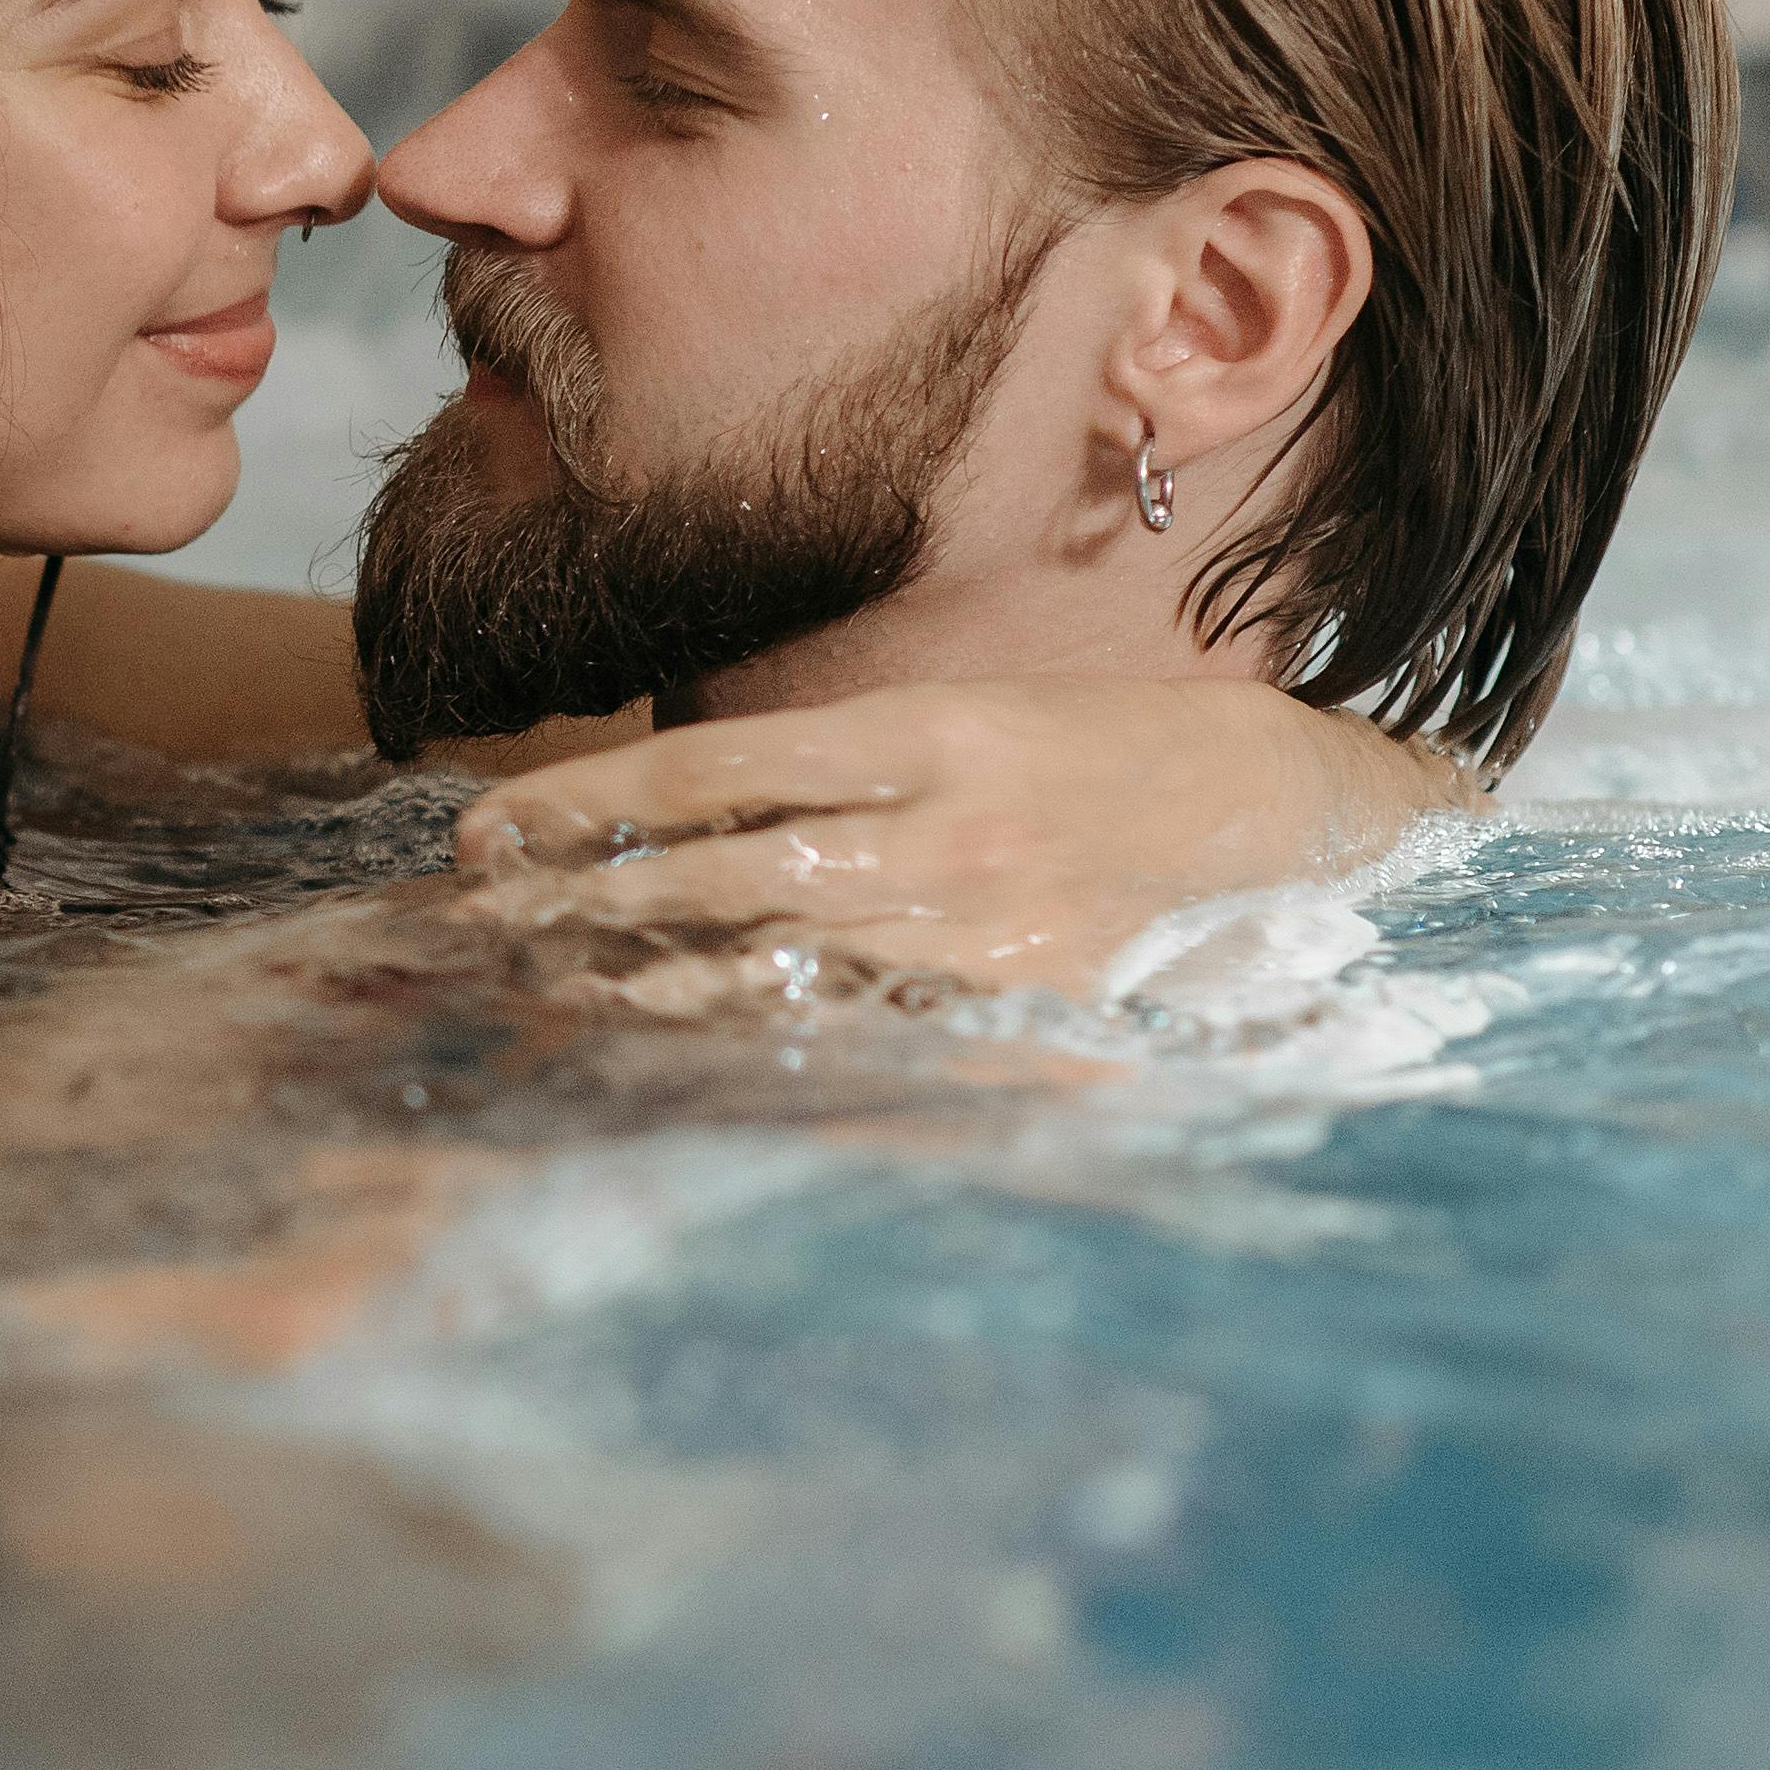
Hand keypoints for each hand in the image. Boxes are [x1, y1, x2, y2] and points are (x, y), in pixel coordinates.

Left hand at [448, 678, 1468, 1001]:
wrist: (1290, 805)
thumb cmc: (1115, 751)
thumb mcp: (976, 716)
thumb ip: (849, 764)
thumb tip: (698, 809)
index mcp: (921, 730)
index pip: (709, 765)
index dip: (587, 800)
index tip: (488, 827)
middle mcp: (940, 825)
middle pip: (717, 867)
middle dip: (584, 897)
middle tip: (480, 919)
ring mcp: (982, 925)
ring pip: (778, 957)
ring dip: (652, 977)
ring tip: (553, 988)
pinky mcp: (1025, 1005)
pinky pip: (872, 1029)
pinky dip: (776, 1041)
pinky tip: (697, 1053)